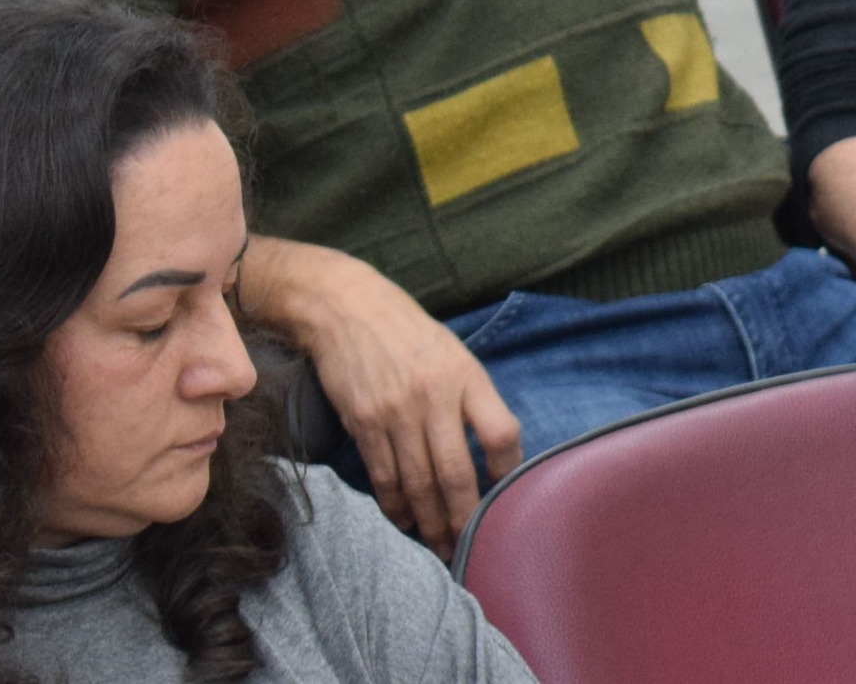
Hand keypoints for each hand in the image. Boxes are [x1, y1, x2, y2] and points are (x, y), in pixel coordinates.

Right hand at [243, 239, 521, 545]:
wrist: (346, 308)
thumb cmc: (409, 333)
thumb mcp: (454, 354)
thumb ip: (472, 398)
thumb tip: (493, 451)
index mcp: (467, 376)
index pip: (502, 433)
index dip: (508, 471)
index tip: (508, 496)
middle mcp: (434, 397)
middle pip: (456, 472)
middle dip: (463, 517)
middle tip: (468, 547)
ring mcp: (396, 412)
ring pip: (417, 483)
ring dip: (429, 521)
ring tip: (438, 545)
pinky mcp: (363, 423)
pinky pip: (383, 475)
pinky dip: (395, 504)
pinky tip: (404, 521)